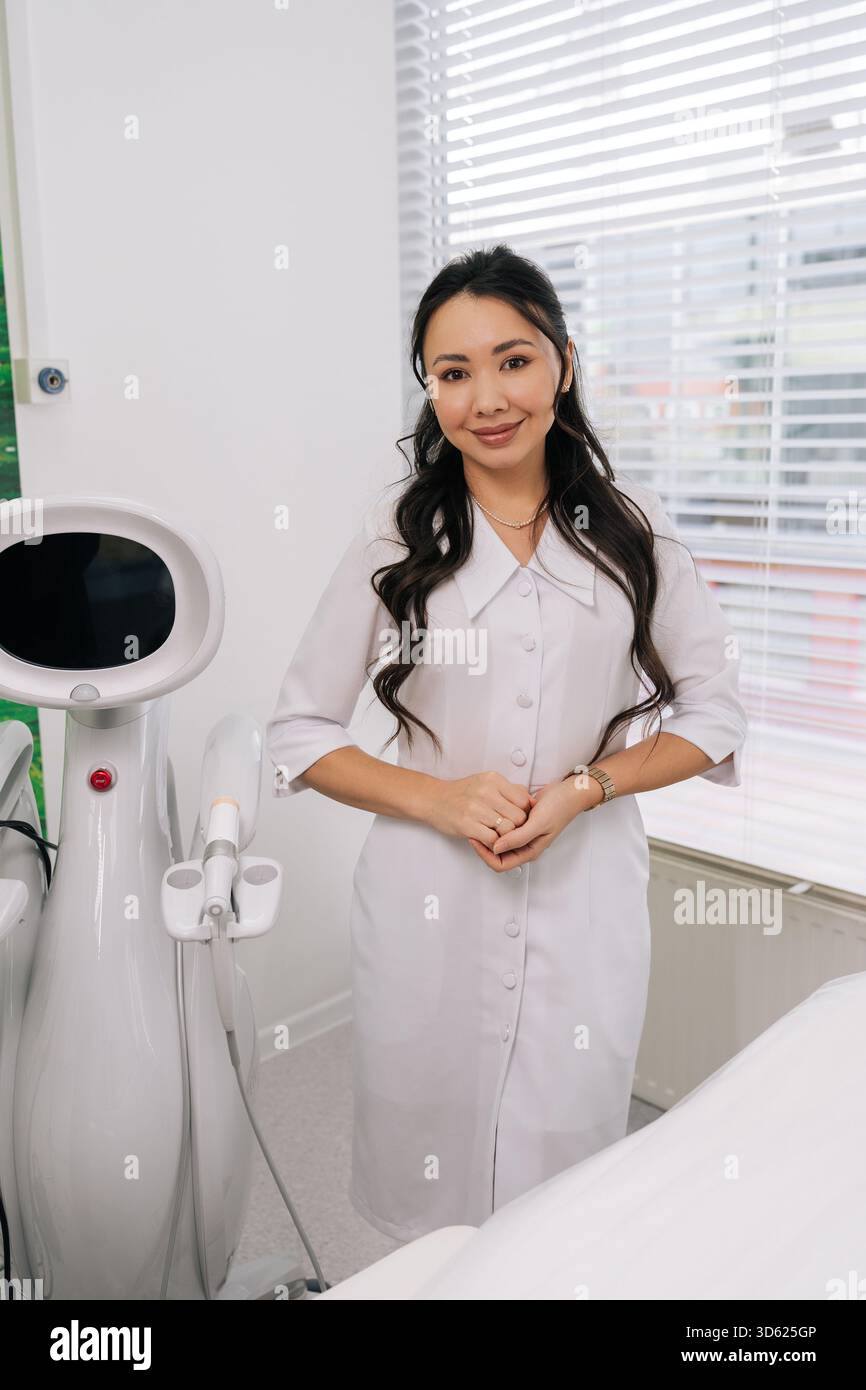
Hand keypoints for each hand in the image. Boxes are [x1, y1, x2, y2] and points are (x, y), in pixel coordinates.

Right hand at [426, 772, 534, 849]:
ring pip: (507, 829)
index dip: (524, 813)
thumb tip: (531, 802)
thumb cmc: (462, 793)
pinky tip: (488, 840)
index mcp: (493, 780)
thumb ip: (508, 791)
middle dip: (517, 827)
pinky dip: (494, 844)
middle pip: (518, 817)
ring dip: (505, 837)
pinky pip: (492, 839)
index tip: (517, 818)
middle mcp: (486, 792)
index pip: (523, 800)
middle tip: (509, 830)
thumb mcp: (486, 782)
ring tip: (498, 835)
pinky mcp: (466, 824)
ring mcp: (475, 808)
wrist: (433, 799)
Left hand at [468, 775, 599, 872]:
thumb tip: (495, 848)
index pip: (500, 864)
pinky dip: (496, 822)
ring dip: (489, 832)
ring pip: (499, 839)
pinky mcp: (521, 822)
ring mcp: (522, 833)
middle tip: (473, 828)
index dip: (485, 855)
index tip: (475, 839)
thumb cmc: (559, 808)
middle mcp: (524, 845)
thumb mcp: (538, 823)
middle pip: (497, 854)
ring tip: (480, 819)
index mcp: (529, 851)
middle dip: (484, 844)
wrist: (569, 791)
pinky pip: (503, 827)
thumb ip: (517, 838)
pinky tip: (491, 811)